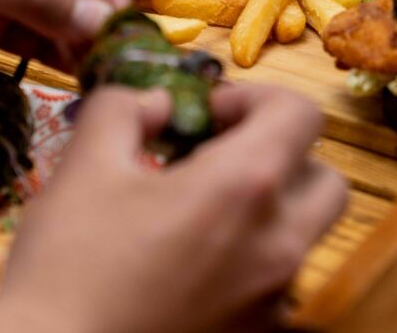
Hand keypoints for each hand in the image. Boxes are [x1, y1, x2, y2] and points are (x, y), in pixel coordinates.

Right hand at [0, 83, 346, 332]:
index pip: (302, 114)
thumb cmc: (71, 263)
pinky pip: (280, 278)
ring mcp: (274, 298)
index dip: (258, 98)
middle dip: (282, 155)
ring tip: (206, 208)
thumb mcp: (86, 163)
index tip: (209, 114)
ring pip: (307, 232)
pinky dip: (255, 254)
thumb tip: (161, 102)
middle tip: (222, 155)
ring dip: (272, 205)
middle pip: (325, 178)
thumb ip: (127, 107)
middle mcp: (279, 243)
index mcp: (245, 187)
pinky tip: (196, 260)